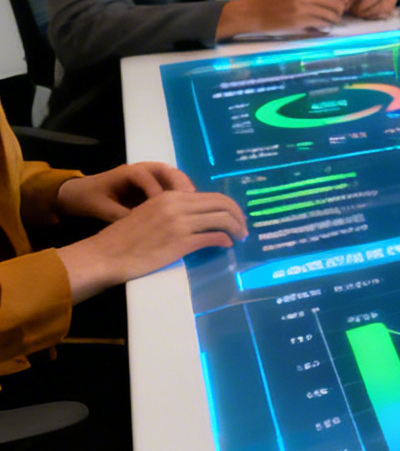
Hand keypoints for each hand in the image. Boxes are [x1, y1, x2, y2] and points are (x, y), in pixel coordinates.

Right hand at [55, 189, 245, 302]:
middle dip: (238, 216)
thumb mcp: (148, 213)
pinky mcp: (180, 242)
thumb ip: (171, 210)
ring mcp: (180, 223)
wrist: (104, 255)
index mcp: (170, 196)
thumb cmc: (123, 239)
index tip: (235, 217)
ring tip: (240, 237)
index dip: (228, 206)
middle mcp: (177, 205)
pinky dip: (225, 240)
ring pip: (221, 219)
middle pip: (221, 204)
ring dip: (236, 228)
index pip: (210, 196)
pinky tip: (227, 245)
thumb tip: (196, 217)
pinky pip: (212, 237)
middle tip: (244, 228)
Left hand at [56, 162, 195, 222]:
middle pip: (167, 171)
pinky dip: (179, 194)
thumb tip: (140, 226)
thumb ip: (119, 215)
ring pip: (172, 177)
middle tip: (190, 200)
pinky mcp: (153, 184)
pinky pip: (170, 186)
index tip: (162, 206)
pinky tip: (186, 208)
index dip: (156, 190)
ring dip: (183, 188)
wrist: (79, 194)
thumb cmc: (89, 198)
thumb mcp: (100, 208)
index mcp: (128, 172)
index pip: (147, 176)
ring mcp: (149, 176)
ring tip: (194, 204)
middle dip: (179, 184)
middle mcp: (142, 169)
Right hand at [219, 0, 347, 39]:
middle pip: (335, 0)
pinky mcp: (299, 22)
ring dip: (335, 18)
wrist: (255, 14)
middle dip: (341, 8)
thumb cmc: (275, 2)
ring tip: (332, 20)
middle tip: (340, 13)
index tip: (344, 0)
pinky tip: (323, 25)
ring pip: (330, 13)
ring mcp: (302, 8)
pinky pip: (322, 23)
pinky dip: (326, 25)